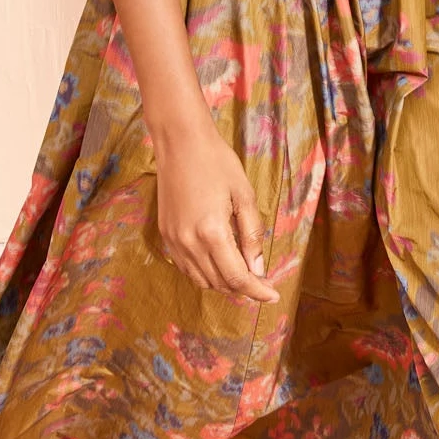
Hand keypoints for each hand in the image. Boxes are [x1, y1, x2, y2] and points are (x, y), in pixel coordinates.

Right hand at [153, 120, 280, 305]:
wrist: (180, 142)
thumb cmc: (217, 162)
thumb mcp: (244, 196)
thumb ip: (252, 235)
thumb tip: (258, 269)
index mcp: (211, 233)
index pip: (237, 277)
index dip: (257, 291)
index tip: (272, 296)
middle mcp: (188, 242)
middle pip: (219, 283)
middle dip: (243, 287)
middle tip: (263, 282)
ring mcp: (173, 240)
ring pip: (201, 280)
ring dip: (224, 282)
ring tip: (243, 272)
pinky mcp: (165, 234)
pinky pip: (186, 267)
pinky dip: (205, 273)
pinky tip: (219, 261)